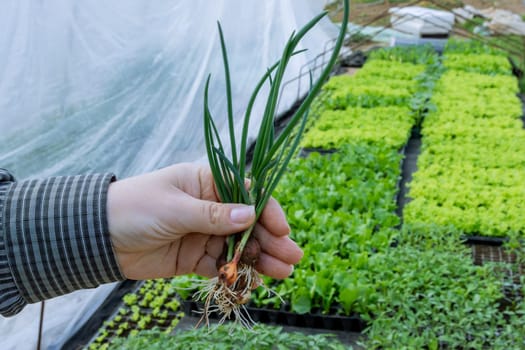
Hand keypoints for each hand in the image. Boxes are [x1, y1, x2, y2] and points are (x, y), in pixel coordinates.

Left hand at [107, 163, 302, 279]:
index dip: (266, 210)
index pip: (246, 193)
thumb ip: (213, 215)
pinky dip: (236, 273)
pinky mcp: (194, 257)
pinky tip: (252, 282)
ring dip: (260, 259)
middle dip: (270, 239)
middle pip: (248, 223)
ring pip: (239, 246)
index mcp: (206, 182)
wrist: (97, 237)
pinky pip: (221, 265)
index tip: (281, 228)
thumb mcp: (175, 208)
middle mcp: (209, 206)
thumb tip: (250, 215)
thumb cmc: (134, 208)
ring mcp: (203, 233)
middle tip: (292, 257)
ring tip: (282, 273)